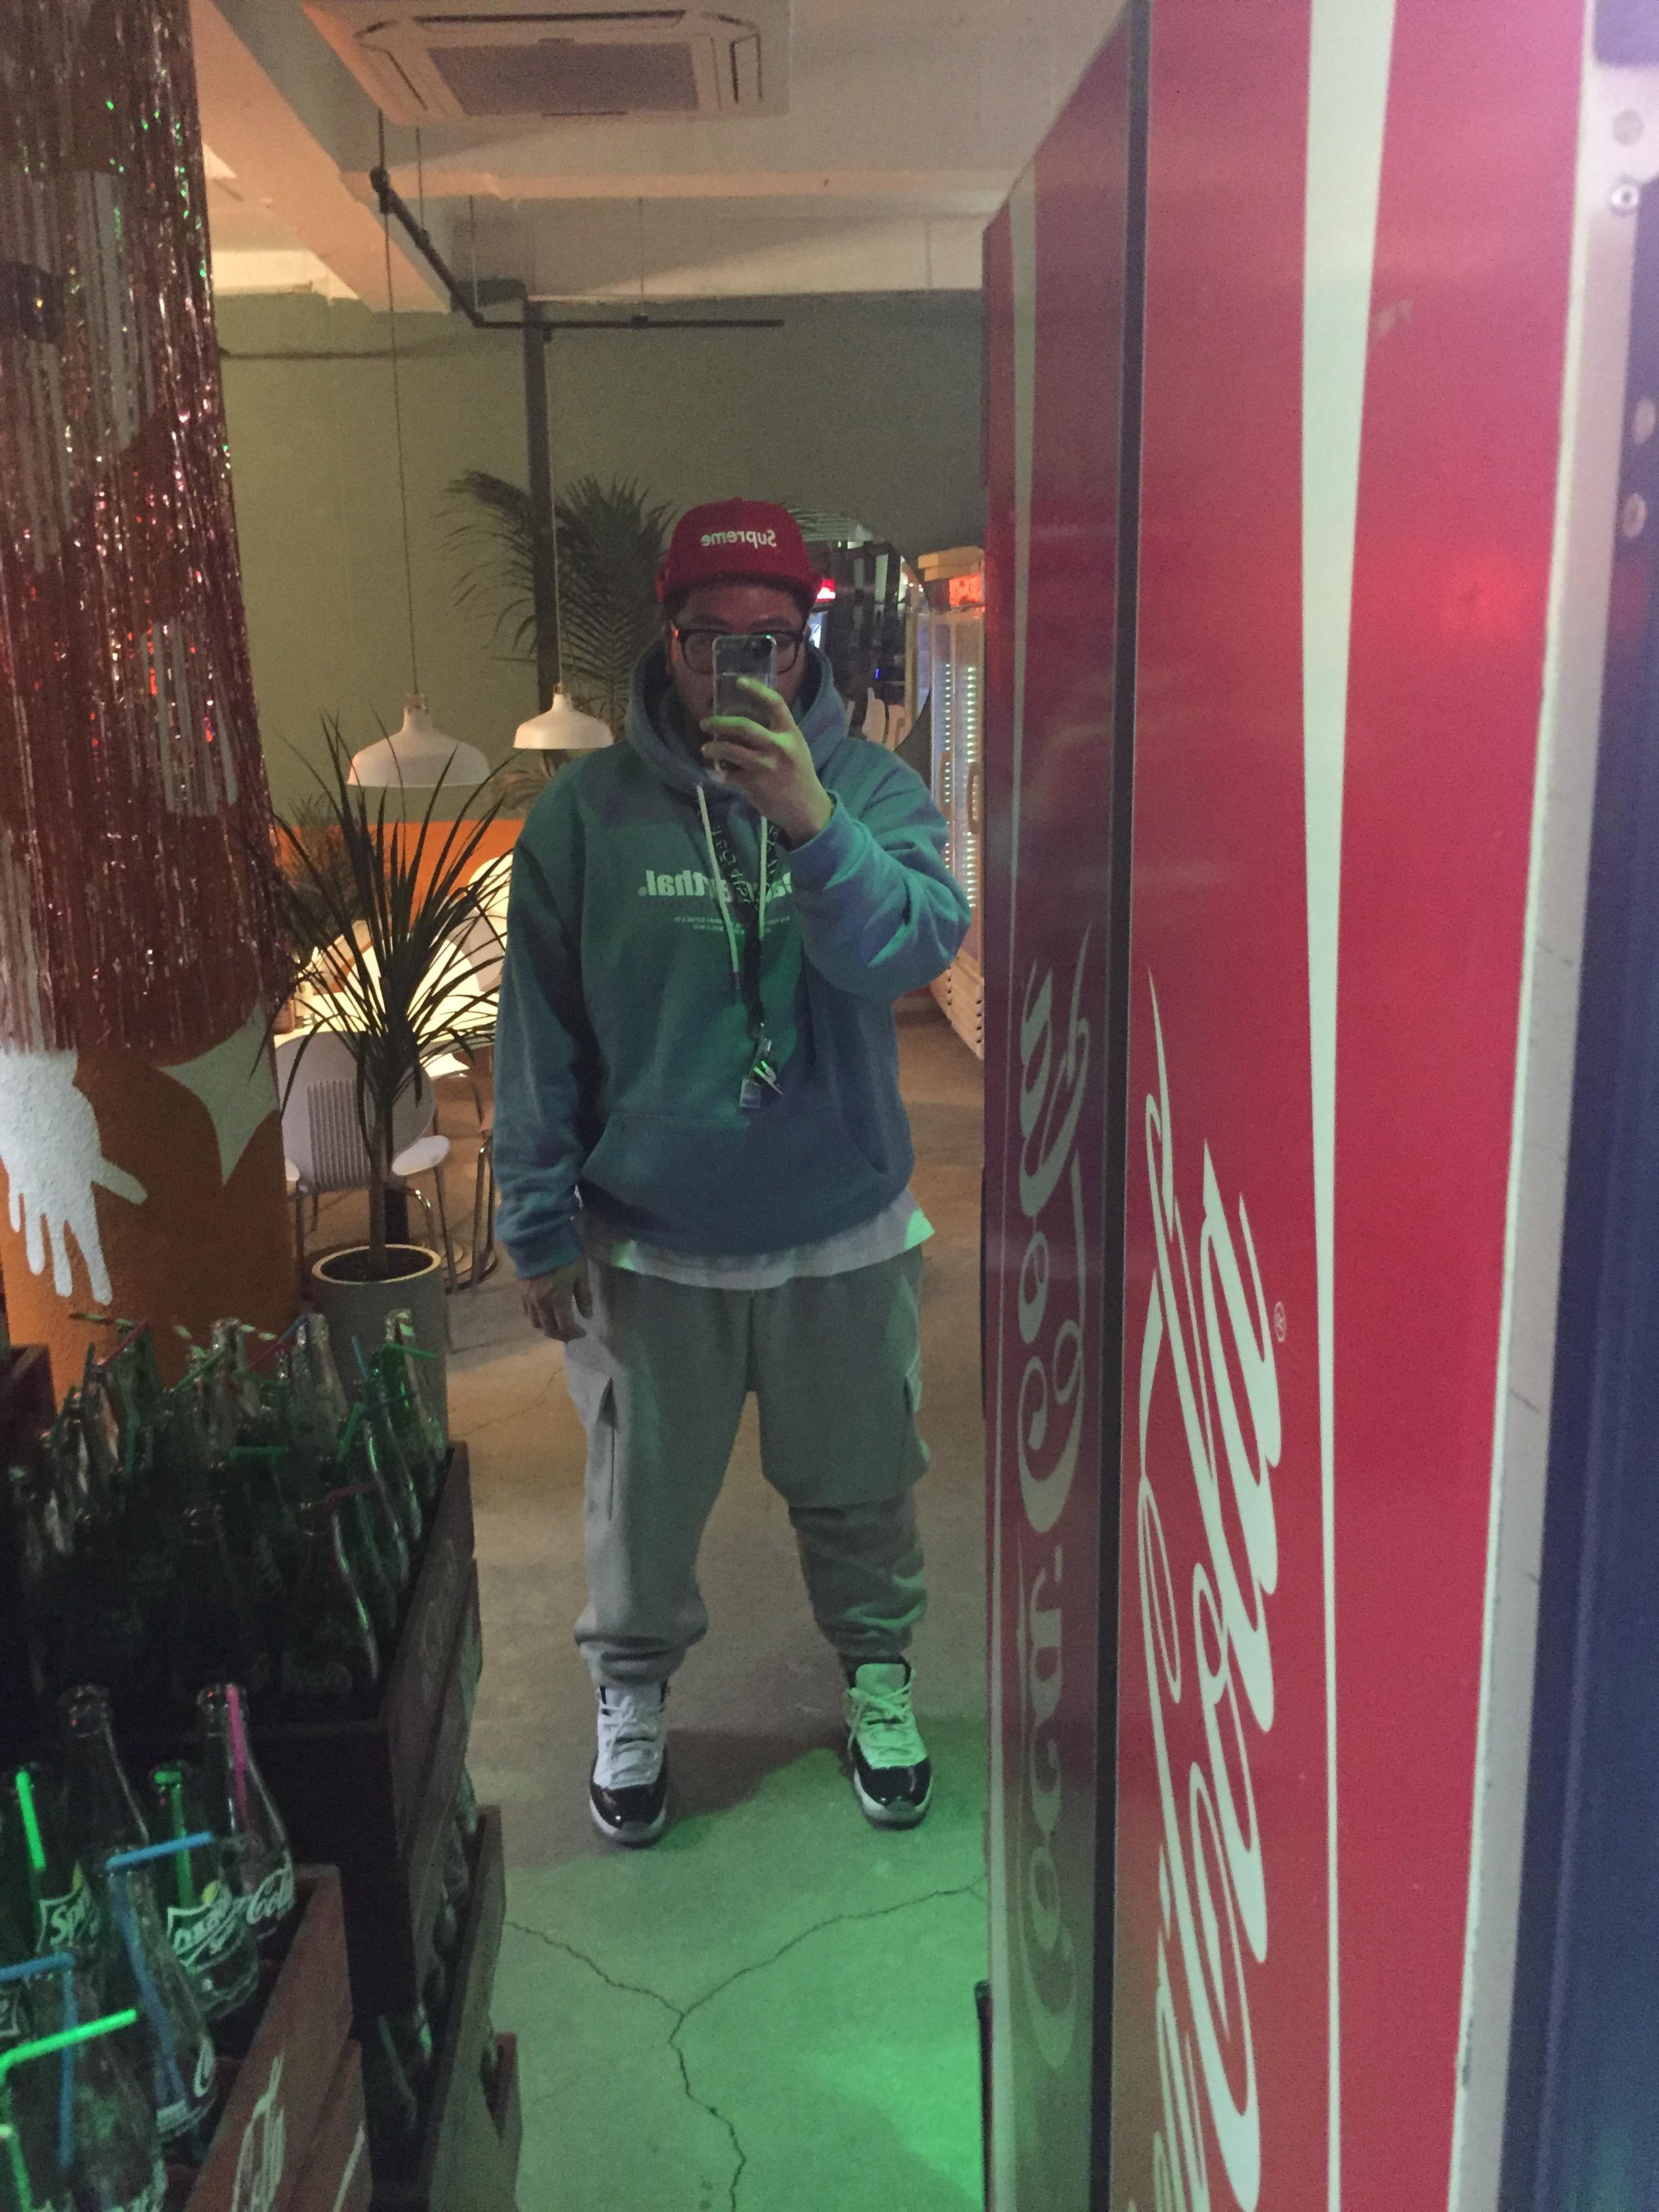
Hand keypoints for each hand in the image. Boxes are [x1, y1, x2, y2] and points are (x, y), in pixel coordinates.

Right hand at [519, 1259, 592, 1340]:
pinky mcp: (521, 1293)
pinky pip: (527, 1313)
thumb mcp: (581, 1273)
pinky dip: (537, 1318)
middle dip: (562, 1335)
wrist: (538, 1239)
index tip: (583, 1332)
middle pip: (549, 1330)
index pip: (565, 1326)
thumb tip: (587, 1315)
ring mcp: (529, 1299)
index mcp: (558, 1299)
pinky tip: (545, 1313)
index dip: (575, 1333)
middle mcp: (541, 1303)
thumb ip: (584, 1296)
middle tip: (571, 1333)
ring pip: (536, 1323)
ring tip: (558, 1324)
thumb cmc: (564, 1254)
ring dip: (548, 1328)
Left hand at [702, 679, 834, 845]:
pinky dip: (722, 773)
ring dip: (714, 748)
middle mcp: (779, 747)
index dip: (756, 690)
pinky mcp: (754, 785)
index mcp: (791, 734)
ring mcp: (765, 766)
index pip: (775, 704)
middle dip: (719, 723)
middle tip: (705, 723)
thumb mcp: (795, 748)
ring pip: (731, 750)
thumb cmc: (798, 775)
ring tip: (707, 749)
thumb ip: (775, 735)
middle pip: (743, 726)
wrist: (806, 809)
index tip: (738, 682)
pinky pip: (730, 774)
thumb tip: (742, 724)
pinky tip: (720, 773)